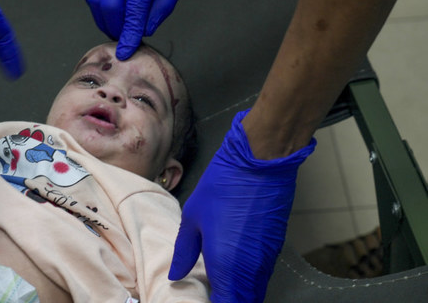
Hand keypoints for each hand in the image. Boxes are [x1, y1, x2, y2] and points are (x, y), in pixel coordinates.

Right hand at [81, 0, 203, 59]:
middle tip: (124, 38)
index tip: (125, 51)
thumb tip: (146, 28)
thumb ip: (164, 3)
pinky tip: (106, 8)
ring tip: (116, 26)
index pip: (133, 8)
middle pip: (108, 5)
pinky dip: (95, 1)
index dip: (128, 33)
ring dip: (103, 17)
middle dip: (114, 27)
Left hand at [169, 110, 315, 302]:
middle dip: (228, 300)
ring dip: (238, 292)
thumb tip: (176, 274)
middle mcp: (250, 270)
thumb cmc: (223, 187)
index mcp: (227, 267)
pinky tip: (232, 268)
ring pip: (254, 292)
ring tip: (219, 283)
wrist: (259, 163)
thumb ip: (184, 252)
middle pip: (243, 302)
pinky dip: (248, 280)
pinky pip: (260, 276)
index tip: (203, 299)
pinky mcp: (275, 249)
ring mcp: (266, 260)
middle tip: (210, 293)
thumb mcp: (192, 219)